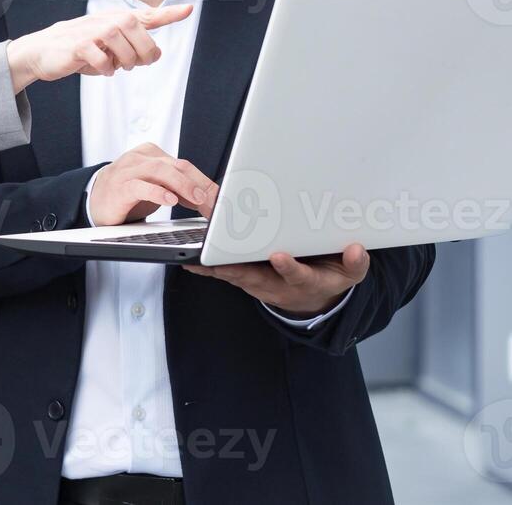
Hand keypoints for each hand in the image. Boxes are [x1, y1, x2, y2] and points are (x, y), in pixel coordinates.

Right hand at [6, 5, 193, 91]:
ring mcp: (92, 31)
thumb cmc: (78, 49)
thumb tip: (155, 54)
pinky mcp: (79, 45)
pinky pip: (103, 60)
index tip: (189, 9)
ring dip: (124, 62)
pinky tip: (101, 69)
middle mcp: (107, 20)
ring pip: (124, 47)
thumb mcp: (107, 46)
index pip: (148, 15)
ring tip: (115, 66)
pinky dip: (105, 69)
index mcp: (116, 19)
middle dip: (145, 53)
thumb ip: (131, 47)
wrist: (40, 51)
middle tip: (138, 64)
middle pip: (140, 33)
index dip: (169, 13)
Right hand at [87, 143, 218, 226]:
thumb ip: (179, 188)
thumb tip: (210, 198)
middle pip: (177, 166)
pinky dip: (157, 192)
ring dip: (183, 186)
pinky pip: (140, 186)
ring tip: (198, 199)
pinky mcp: (118, 187)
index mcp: (151, 153)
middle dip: (200, 185)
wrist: (94, 200)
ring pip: (160, 171)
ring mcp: (128, 171)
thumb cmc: (128, 193)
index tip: (221, 200)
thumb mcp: (156, 187)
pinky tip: (170, 200)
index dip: (205, 183)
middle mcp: (140, 158)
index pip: (184, 166)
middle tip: (215, 201)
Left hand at [184, 244, 370, 317]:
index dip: (289, 268)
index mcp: (307, 282)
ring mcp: (261, 285)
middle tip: (220, 254)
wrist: (314, 298)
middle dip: (239, 266)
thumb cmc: (328, 277)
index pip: (298, 275)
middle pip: (257, 277)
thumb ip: (355, 264)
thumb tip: (357, 250)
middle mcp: (280, 286)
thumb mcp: (349, 275)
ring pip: (237, 276)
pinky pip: (227, 274)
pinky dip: (211, 267)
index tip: (280, 256)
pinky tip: (192, 261)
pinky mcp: (247, 281)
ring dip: (218, 267)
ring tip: (199, 256)